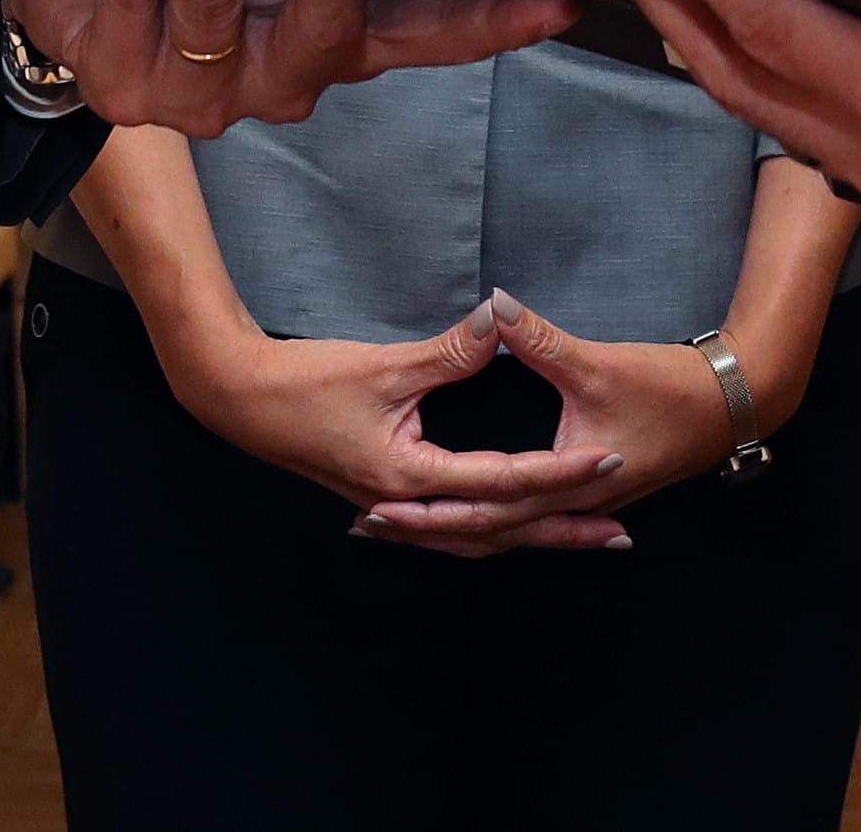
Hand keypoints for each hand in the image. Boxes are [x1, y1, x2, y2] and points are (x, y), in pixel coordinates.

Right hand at [149, 303, 617, 553]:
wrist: (240, 400)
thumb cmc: (305, 383)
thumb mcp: (384, 365)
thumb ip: (449, 351)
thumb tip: (500, 323)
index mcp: (411, 477)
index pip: (505, 481)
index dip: (561, 471)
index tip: (608, 461)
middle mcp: (407, 507)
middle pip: (500, 531)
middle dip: (562, 531)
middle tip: (620, 534)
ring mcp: (393, 510)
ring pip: (475, 538)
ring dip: (530, 536)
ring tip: (580, 536)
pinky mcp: (384, 500)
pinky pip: (449, 530)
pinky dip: (486, 531)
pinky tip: (505, 527)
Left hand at [354, 294, 800, 554]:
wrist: (730, 406)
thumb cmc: (669, 387)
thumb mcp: (595, 363)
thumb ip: (536, 338)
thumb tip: (492, 305)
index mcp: (564, 480)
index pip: (483, 505)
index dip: (427, 505)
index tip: (376, 503)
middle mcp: (569, 504)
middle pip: (485, 530)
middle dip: (426, 530)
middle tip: (366, 526)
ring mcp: (582, 503)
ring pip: (505, 530)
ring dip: (454, 529)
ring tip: (399, 525)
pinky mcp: (590, 492)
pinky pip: (526, 517)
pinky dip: (489, 519)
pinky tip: (469, 510)